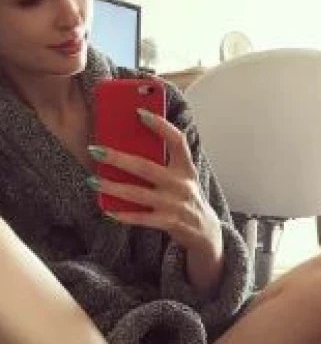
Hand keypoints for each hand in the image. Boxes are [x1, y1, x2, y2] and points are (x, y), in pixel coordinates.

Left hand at [88, 108, 221, 255]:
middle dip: (118, 158)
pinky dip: (123, 214)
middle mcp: (181, 184)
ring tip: (93, 181)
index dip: (160, 126)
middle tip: (95, 149)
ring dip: (113, 187)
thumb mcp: (182, 177)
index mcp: (186, 168)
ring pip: (138, 193)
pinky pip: (141, 218)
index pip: (177, 141)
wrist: (205, 231)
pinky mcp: (169, 222)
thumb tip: (128, 148)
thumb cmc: (185, 198)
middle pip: (146, 167)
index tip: (139, 113)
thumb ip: (164, 164)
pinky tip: (107, 209)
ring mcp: (175, 204)